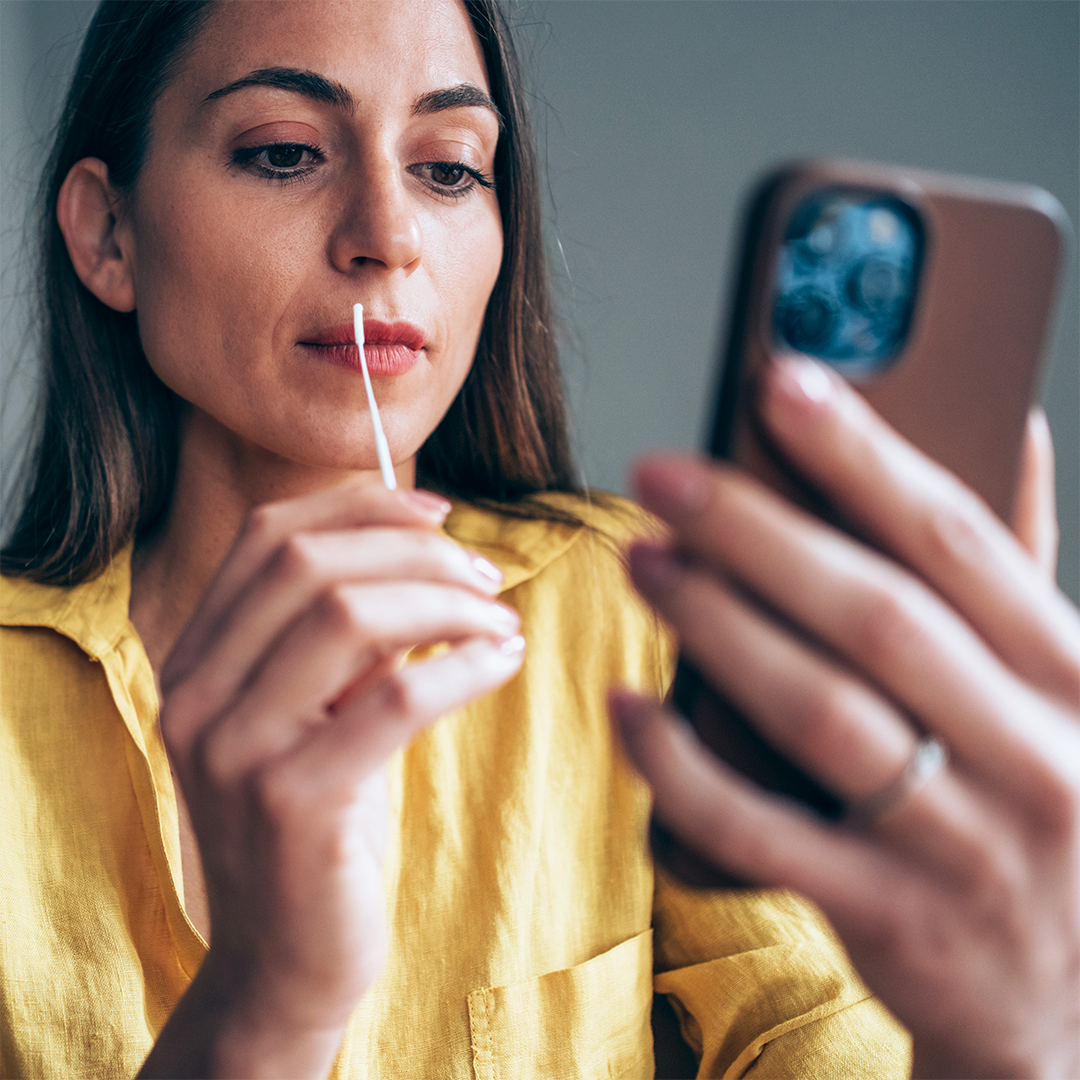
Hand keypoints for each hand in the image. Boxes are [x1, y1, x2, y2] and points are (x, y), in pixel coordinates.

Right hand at [145, 482, 522, 1078]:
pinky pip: (394, 698)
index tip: (441, 512)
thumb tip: (430, 551)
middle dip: (417, 552)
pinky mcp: (293, 803)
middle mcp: (198, 695)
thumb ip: (345, 636)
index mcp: (196, 659)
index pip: (269, 536)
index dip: (361, 505)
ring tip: (501, 621)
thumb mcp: (314, 711)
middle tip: (487, 575)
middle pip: (310, 565)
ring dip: (448, 604)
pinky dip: (463, 665)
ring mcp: (237, 750)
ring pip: (350, 617)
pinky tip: (503, 661)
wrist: (282, 957)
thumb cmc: (318, 820)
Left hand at [614, 356, 1079, 1079]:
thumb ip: (1025, 566)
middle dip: (757, 533)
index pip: (956, 538)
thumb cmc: (1045, 798)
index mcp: (1074, 672)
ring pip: (816, 713)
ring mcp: (963, 843)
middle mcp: (1033, 753)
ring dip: (715, 627)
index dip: (864, 452)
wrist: (1076, 998)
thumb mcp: (1065, 687)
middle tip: (663, 475)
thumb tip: (1010, 426)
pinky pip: (762, 833)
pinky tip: (627, 705)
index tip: (780, 380)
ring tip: (641, 560)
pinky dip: (684, 766)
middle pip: (873, 616)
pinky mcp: (890, 915)